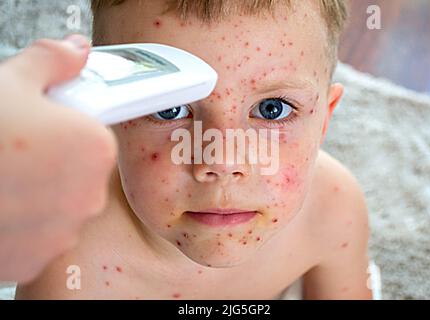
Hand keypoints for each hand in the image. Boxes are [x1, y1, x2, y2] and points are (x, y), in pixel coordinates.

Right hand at [0, 35, 116, 282]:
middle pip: (77, 177)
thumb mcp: (11, 80)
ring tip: (1, 180)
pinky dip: (18, 228)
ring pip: (56, 210)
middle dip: (51, 166)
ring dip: (35, 199)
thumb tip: (77, 51)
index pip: (94, 141)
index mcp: (96, 151)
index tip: (41, 131)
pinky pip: (34, 240)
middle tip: (14, 153)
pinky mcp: (33, 262)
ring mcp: (61, 234)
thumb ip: (54, 62)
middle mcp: (89, 198)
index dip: (65, 133)